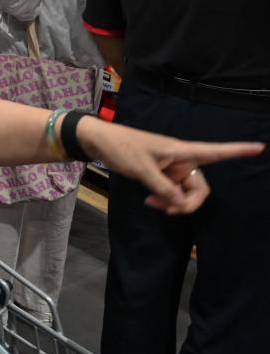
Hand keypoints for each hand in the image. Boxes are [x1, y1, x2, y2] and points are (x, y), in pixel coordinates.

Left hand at [79, 116, 264, 214]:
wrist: (100, 143)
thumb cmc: (122, 147)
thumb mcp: (141, 168)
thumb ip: (162, 187)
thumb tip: (181, 202)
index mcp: (182, 151)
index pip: (215, 151)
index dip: (238, 150)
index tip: (260, 147)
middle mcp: (183, 160)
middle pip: (201, 188)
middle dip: (187, 202)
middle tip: (167, 209)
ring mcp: (173, 170)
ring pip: (187, 194)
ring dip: (174, 203)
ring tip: (153, 204)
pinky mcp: (163, 176)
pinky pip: (174, 193)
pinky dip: (166, 200)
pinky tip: (152, 202)